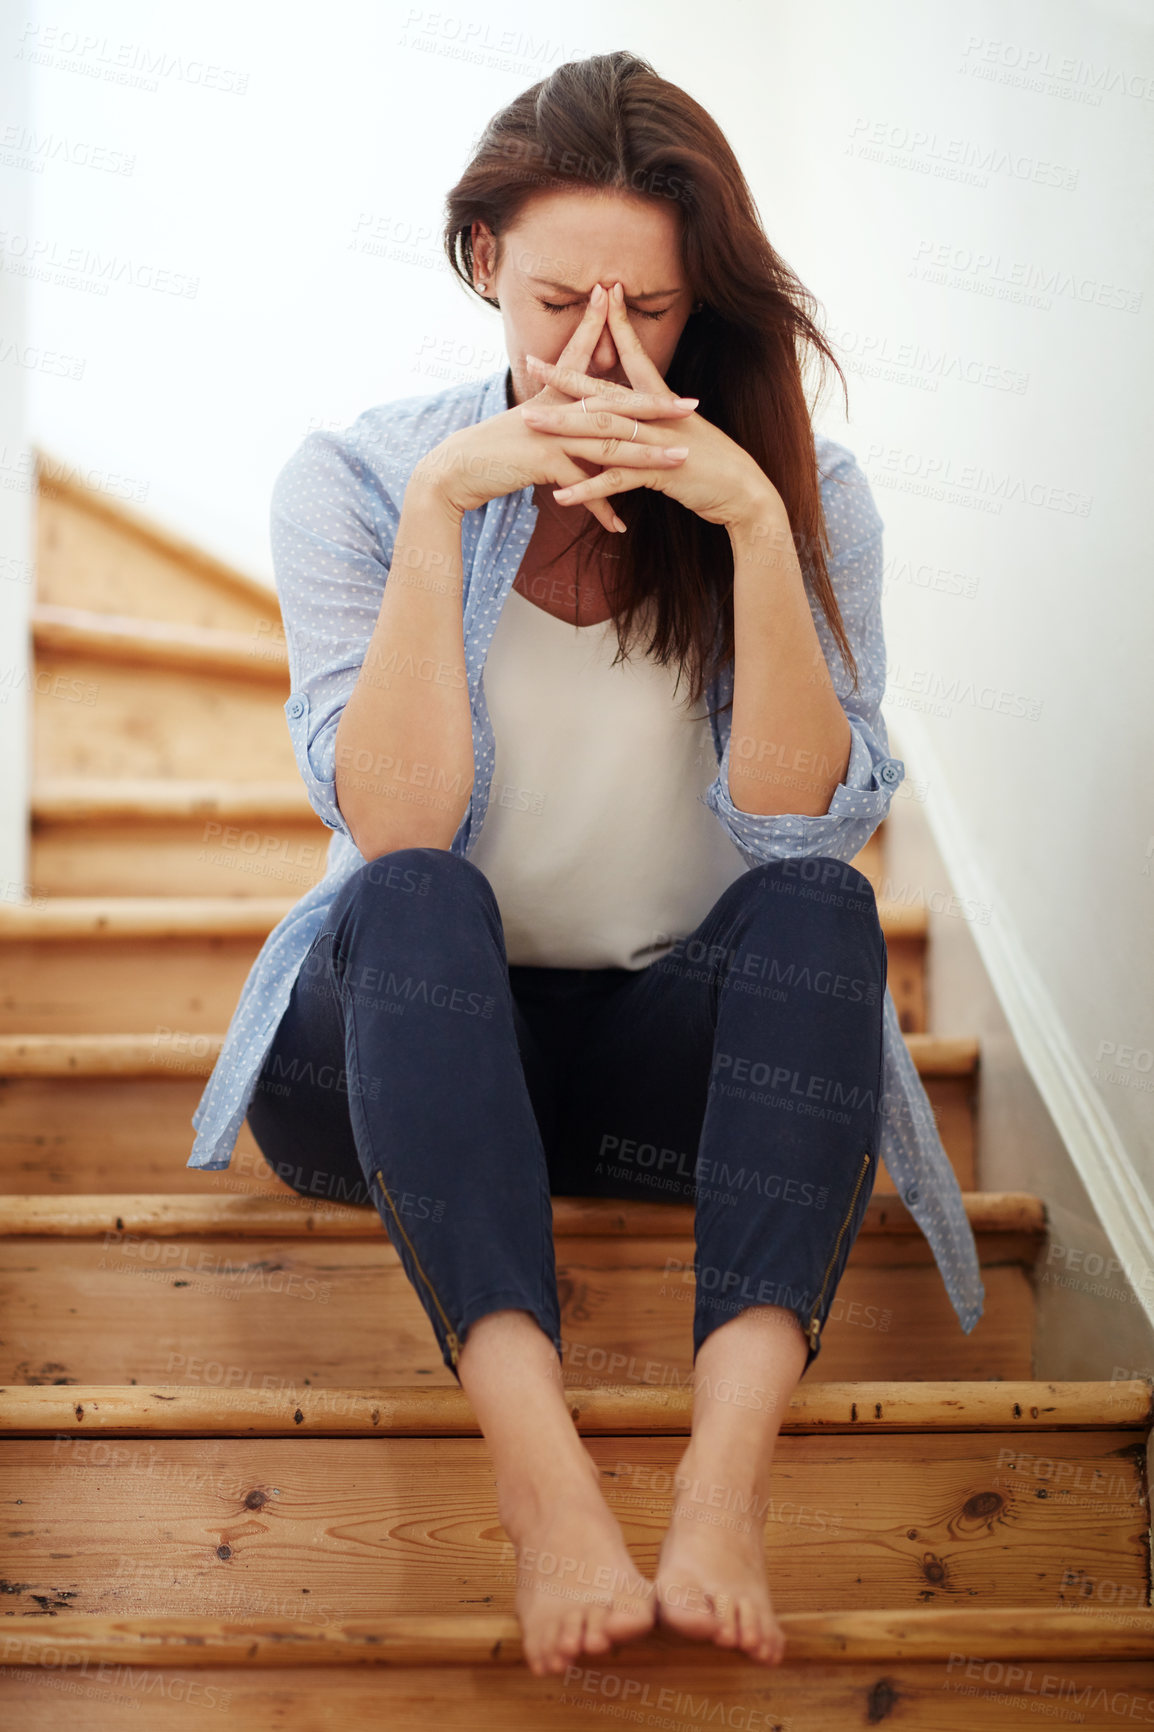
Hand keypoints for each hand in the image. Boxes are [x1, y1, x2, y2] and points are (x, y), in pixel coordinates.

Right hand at [412, 283, 697, 531]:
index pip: (582, 356)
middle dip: (656, 404)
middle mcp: (557, 408)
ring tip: (680, 461)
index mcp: (554, 395)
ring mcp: (551, 432)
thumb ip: (558, 415)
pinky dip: (601, 507)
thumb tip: (581, 416)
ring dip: (647, 456)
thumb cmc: (495, 450)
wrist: (457, 470)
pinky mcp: (542, 461)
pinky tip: (620, 525)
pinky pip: (582, 487)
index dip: (601, 327)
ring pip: (608, 442)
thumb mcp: (530, 425)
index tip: (616, 297)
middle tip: (691, 405)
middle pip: (615, 403)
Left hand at [522, 282, 779, 532]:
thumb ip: (657, 421)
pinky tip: (560, 496)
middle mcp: (659, 416)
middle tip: (531, 362)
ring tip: (530, 423)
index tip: (602, 293)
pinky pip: (617, 481)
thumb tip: (637, 413)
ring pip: (604, 432)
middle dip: (566, 378)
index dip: (619, 324)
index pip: (637, 356)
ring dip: (564, 429)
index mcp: (664, 403)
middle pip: (606, 393)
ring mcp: (659, 443)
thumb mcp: (682, 434)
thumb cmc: (713, 466)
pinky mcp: (661, 473)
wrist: (746, 493)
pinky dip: (588, 489)